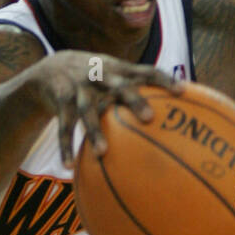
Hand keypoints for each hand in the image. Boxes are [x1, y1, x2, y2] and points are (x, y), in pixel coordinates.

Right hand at [32, 51, 181, 167]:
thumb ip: (139, 88)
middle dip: (134, 100)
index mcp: (118, 70)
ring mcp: (79, 88)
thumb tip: (177, 109)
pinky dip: (65, 146)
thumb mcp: (115, 75)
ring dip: (94, 131)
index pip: (145, 71)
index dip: (164, 79)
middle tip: (150, 118)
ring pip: (87, 111)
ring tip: (103, 152)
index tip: (183, 90)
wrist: (51, 68)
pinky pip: (64, 127)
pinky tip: (69, 167)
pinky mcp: (61, 100)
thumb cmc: (96, 79)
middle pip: (119, 87)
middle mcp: (100, 76)